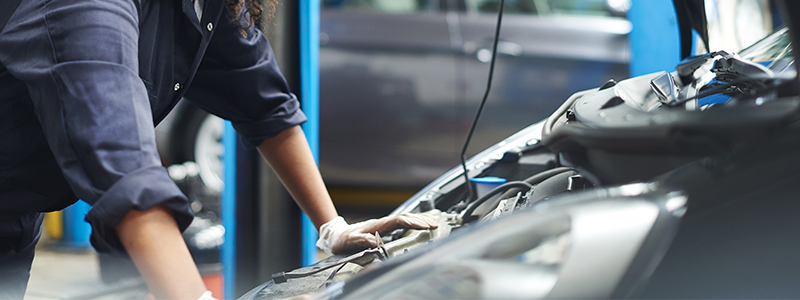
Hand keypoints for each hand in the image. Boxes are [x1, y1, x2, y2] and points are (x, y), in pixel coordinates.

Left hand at [316, 213, 438, 253]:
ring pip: (405, 219)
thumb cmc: (343, 239)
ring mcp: (384, 225)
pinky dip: (413, 224)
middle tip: (436, 225)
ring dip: (419, 221)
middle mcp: (383, 223)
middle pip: (406, 217)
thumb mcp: (349, 241)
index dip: (413, 222)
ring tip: (433, 224)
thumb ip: (361, 240)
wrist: (336, 235)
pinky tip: (420, 228)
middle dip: (422, 220)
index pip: (399, 221)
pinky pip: (402, 224)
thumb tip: (374, 241)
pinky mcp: (384, 229)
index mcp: (378, 225)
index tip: (425, 226)